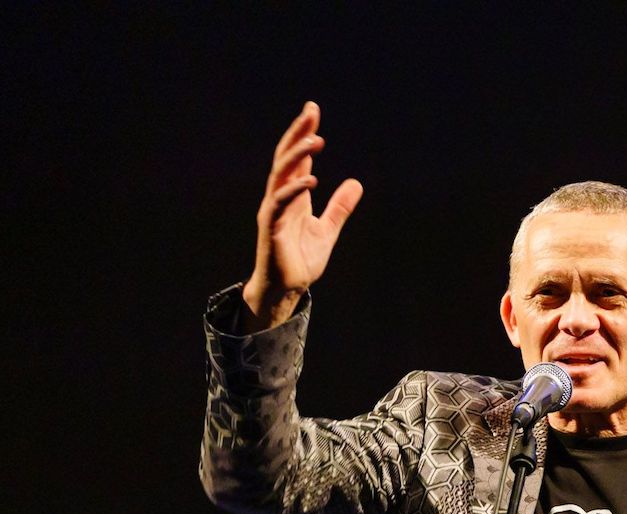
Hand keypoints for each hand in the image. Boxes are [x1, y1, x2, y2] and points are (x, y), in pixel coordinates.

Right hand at [243, 101, 363, 331]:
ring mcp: (273, 211)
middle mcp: (279, 197)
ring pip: (280, 175)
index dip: (303, 134)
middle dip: (297, 134)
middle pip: (285, 158)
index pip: (296, 158)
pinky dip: (293, 190)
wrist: (286, 288)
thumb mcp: (328, 229)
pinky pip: (279, 203)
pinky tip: (310, 180)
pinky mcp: (270, 228)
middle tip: (311, 113)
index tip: (313, 111)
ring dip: (296, 156)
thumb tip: (356, 183)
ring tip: (315, 140)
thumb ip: (340, 207)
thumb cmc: (301, 259)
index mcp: (292, 195)